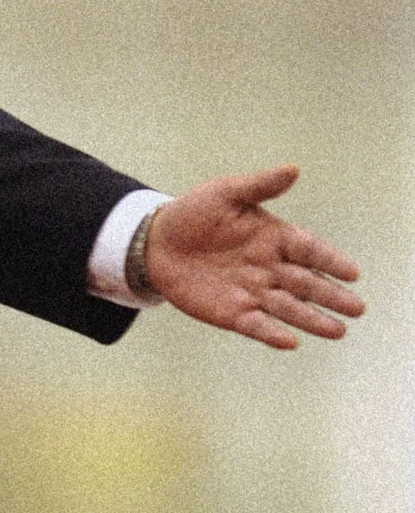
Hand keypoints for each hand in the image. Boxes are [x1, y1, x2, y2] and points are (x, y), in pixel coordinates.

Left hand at [147, 165, 363, 348]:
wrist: (155, 241)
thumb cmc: (194, 213)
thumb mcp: (225, 193)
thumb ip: (260, 186)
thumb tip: (293, 169)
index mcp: (275, 238)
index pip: (310, 250)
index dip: (330, 261)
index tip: (352, 273)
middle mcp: (270, 268)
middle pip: (307, 283)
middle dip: (331, 296)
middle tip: (357, 309)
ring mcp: (253, 292)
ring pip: (288, 308)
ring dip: (312, 319)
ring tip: (338, 331)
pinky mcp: (233, 312)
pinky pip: (256, 324)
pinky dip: (272, 333)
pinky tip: (291, 342)